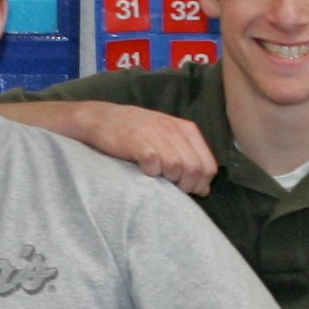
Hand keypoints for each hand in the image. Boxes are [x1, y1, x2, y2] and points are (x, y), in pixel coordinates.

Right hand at [86, 106, 217, 194]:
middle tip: (171, 188)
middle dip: (186, 186)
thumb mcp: (167, 140)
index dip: (200, 184)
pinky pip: (154, 163)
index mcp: (186, 129)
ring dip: (168, 180)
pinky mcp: (136, 140)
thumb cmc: (136, 133)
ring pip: (176, 167)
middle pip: (195, 169)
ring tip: (157, 178)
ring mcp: (154, 134)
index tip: (187, 189)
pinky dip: (151, 173)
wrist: (100, 118)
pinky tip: (143, 170)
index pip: (209, 166)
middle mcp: (173, 129)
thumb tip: (204, 189)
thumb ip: (188, 159)